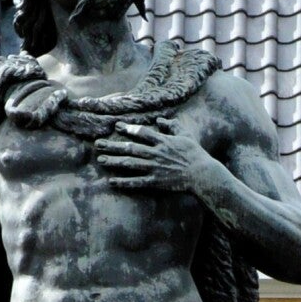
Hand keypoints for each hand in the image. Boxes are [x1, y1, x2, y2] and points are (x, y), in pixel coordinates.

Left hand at [99, 116, 221, 199]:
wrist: (202, 174)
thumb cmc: (195, 154)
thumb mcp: (185, 135)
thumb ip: (172, 126)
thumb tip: (160, 120)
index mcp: (162, 141)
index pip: (141, 132)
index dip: (128, 128)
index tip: (116, 126)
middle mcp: (155, 153)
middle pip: (130, 148)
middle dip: (113, 145)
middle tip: (98, 144)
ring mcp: (154, 168)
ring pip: (130, 163)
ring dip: (114, 161)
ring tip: (100, 160)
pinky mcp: (156, 182)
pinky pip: (137, 182)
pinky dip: (124, 182)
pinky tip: (112, 181)